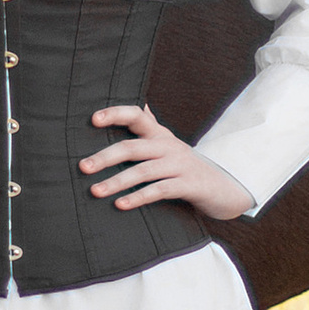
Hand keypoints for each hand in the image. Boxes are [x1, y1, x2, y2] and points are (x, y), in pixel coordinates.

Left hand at [80, 103, 253, 222]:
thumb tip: (138, 104)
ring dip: (116, 181)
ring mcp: (180, 165)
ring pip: (143, 171)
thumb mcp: (169, 145)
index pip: (136, 115)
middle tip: (83, 167)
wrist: (225, 188)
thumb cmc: (186, 168)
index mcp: (160, 135)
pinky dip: (139, 197)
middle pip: (133, 147)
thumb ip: (151, 127)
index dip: (115, 114)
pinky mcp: (188, 185)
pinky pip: (159, 190)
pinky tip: (121, 205)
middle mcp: (169, 146)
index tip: (93, 119)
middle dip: (105, 157)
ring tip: (95, 191)